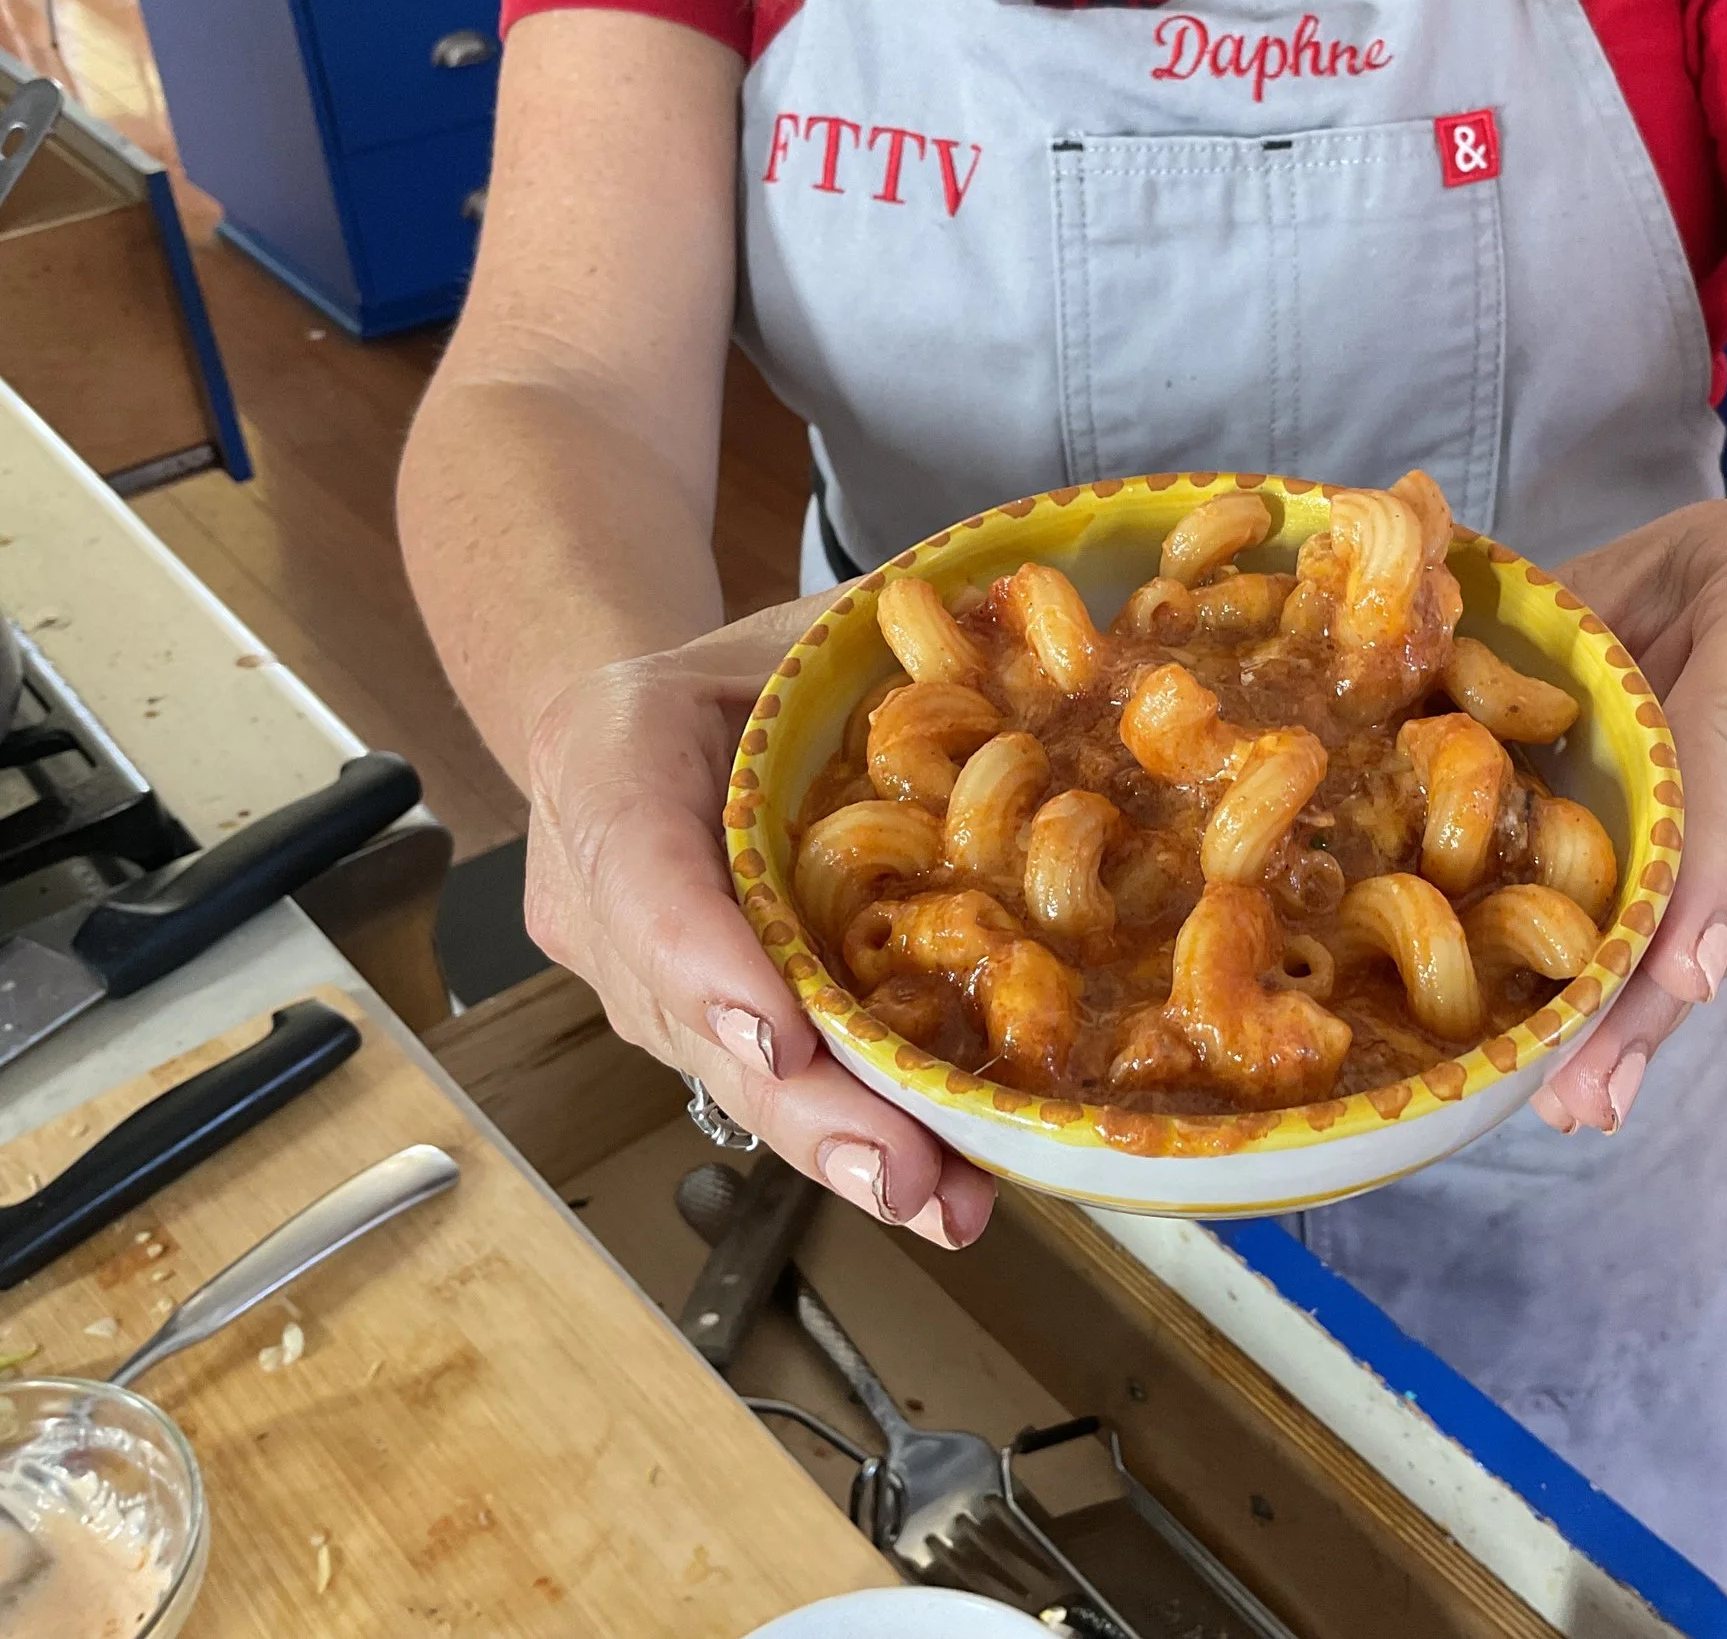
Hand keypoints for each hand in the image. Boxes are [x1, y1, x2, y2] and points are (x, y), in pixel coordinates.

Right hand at [521, 597, 994, 1246]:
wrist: (629, 714)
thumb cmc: (736, 663)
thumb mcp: (796, 624)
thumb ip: (889, 626)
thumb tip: (1039, 619)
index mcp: (608, 750)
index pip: (640, 860)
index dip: (706, 960)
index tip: (784, 1036)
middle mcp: (595, 881)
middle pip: (689, 1013)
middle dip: (802, 1105)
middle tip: (899, 1174)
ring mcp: (628, 970)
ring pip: (722, 1071)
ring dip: (834, 1143)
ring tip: (942, 1199)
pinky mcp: (679, 1021)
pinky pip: (755, 1079)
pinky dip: (844, 1130)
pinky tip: (937, 1182)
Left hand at [1530, 502, 1726, 1133]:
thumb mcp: (1649, 560)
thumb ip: (1566, 632)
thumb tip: (1432, 700)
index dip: (1703, 863)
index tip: (1675, 969)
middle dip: (1657, 988)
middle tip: (1581, 1086)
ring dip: (1659, 1016)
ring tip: (1579, 1096)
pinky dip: (1669, 992)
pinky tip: (1603, 1059)